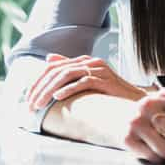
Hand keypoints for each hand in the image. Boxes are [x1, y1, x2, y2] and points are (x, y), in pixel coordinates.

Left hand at [26, 53, 146, 110]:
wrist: (135, 101)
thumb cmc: (111, 93)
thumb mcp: (88, 80)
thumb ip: (70, 68)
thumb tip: (48, 59)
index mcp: (85, 61)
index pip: (53, 67)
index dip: (38, 81)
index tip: (29, 98)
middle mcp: (91, 62)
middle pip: (57, 71)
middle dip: (40, 88)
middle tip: (30, 105)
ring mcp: (99, 70)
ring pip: (66, 75)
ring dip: (49, 90)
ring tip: (40, 104)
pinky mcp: (106, 80)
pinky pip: (83, 81)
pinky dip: (68, 89)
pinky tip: (58, 98)